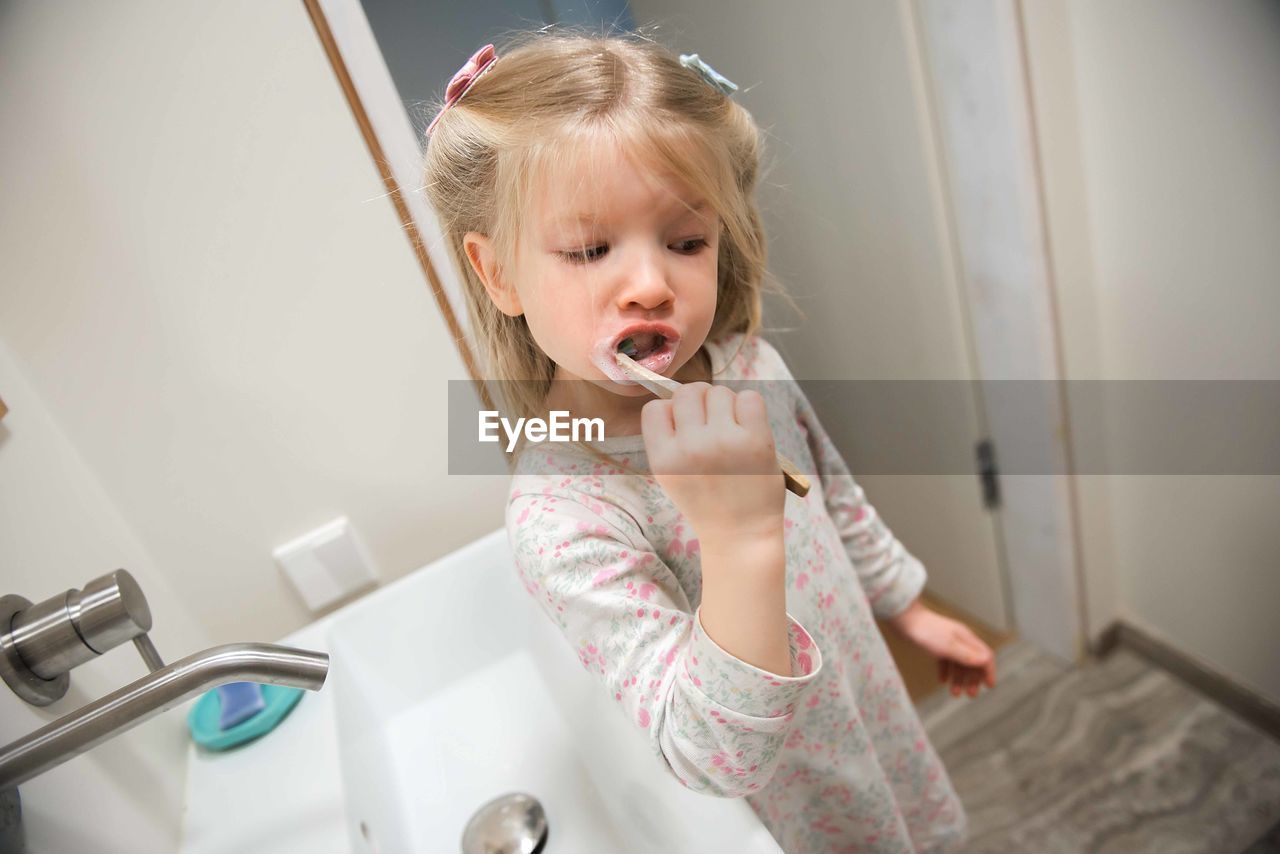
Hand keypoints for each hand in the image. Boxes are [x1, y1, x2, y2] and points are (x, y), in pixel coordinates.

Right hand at [641, 382, 783, 546]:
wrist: (741, 534)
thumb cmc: (708, 502)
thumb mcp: (671, 476)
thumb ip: (670, 439)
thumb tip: (680, 396)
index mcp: (664, 459)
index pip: (655, 408)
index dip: (671, 412)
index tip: (685, 427)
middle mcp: (690, 447)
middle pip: (688, 392)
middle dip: (700, 401)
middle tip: (712, 423)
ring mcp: (723, 441)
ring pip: (719, 391)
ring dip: (726, 405)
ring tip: (732, 429)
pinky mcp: (756, 440)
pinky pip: (749, 397)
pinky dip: (749, 406)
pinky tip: (749, 427)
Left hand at [888, 599, 995, 697]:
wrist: (904, 618)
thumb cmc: (926, 631)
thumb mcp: (948, 647)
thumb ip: (966, 655)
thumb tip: (986, 661)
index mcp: (966, 638)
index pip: (985, 655)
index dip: (989, 671)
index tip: (989, 686)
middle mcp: (960, 640)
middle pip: (973, 662)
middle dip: (974, 679)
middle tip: (971, 695)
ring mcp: (947, 642)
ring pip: (958, 663)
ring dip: (959, 679)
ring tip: (955, 694)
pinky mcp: (935, 644)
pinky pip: (945, 661)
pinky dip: (945, 671)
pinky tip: (942, 681)